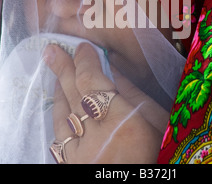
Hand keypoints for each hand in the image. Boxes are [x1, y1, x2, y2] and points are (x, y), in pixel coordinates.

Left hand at [44, 43, 168, 163]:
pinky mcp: (72, 165)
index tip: (82, 47)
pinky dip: (59, 118)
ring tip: (56, 74)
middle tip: (52, 51)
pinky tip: (60, 108)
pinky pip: (60, 137)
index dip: (85, 61)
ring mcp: (80, 153)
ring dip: (58, 91)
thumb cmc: (158, 156)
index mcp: (121, 122)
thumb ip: (135, 95)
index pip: (93, 82)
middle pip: (73, 94)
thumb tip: (114, 68)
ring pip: (62, 115)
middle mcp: (96, 136)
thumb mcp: (159, 123)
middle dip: (63, 69)